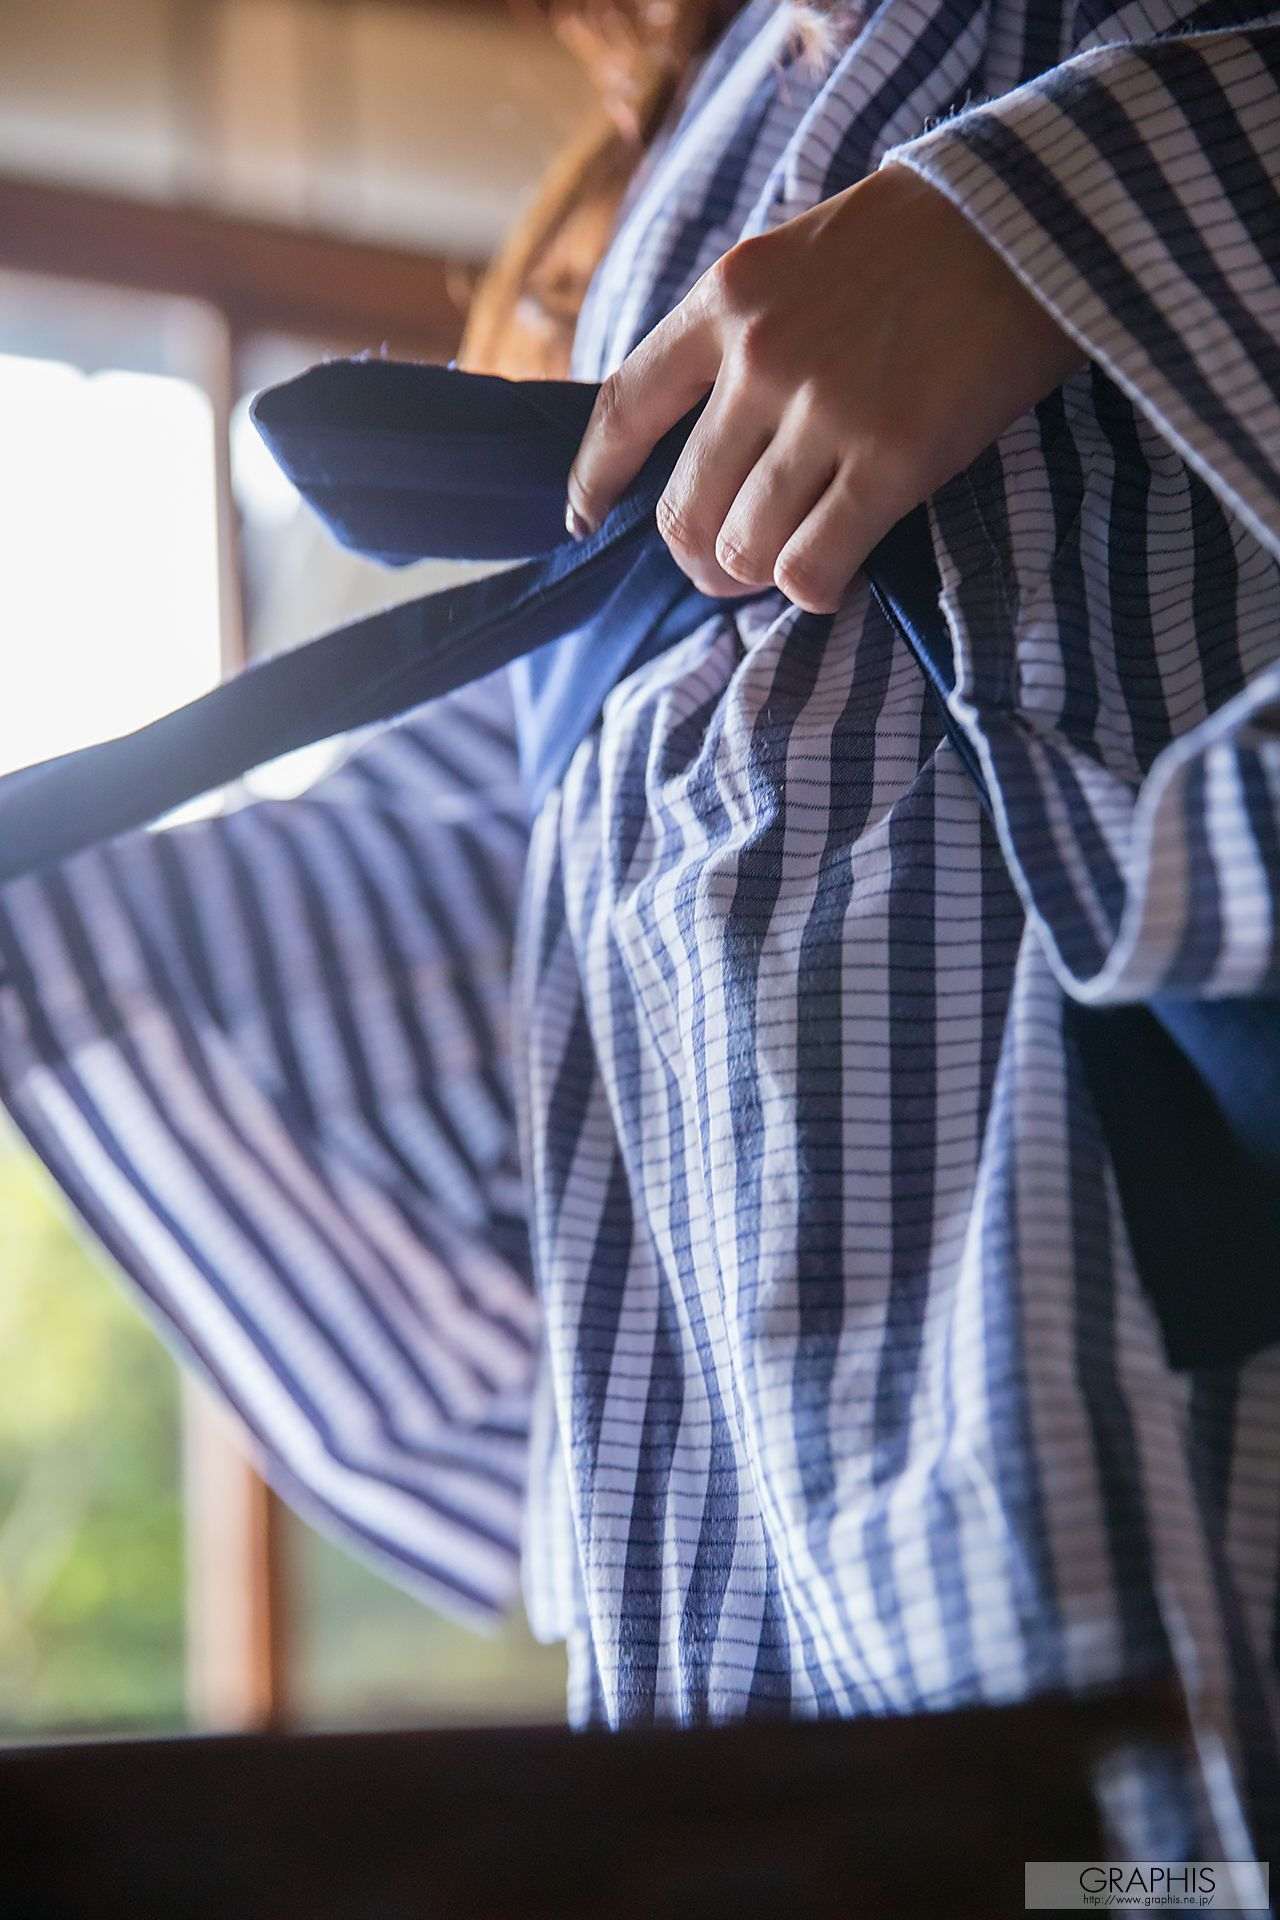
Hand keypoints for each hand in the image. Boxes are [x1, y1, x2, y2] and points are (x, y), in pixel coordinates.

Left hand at [566, 164, 1086, 613]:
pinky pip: (811, 567)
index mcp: (725, 301)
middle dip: (695, 558)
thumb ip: (740, 336)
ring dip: (756, 576)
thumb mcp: (796, 258)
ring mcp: (824, 412)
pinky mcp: (892, 460)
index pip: (623, 410)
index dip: (594, 482)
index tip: (583, 520)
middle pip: (682, 509)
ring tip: (787, 565)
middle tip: (723, 568)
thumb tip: (705, 440)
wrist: (1030, 221)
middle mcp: (760, 359)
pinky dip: (812, 589)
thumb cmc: (918, 244)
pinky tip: (832, 577)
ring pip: (742, 548)